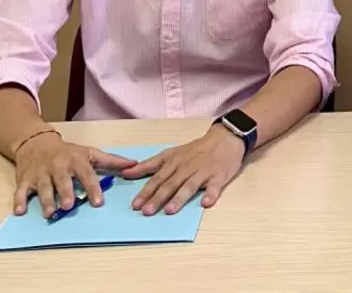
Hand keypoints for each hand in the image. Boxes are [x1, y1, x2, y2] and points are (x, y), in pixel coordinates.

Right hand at [12, 131, 136, 218]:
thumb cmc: (67, 151)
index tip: (98, 203)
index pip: (87, 175)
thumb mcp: (89, 153)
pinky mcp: (24, 179)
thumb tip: (134, 165)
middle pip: (62, 181)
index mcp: (76, 160)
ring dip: (45, 200)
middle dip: (65, 192)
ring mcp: (40, 173)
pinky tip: (20, 212)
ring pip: (42, 187)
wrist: (35, 141)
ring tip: (49, 213)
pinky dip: (19, 201)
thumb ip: (111, 161)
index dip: (93, 188)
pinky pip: (20, 191)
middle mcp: (58, 166)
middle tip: (68, 206)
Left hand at [120, 126, 245, 214]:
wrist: (224, 138)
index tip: (135, 205)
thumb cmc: (196, 150)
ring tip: (170, 210)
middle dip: (158, 198)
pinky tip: (206, 203)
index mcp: (173, 163)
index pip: (157, 179)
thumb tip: (127, 173)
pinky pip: (215, 186)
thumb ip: (149, 165)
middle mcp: (186, 168)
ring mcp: (203, 172)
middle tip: (147, 212)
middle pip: (170, 184)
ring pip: (189, 185)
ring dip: (180, 198)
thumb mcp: (170, 154)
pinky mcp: (219, 176)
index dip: (145, 192)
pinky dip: (211, 194)